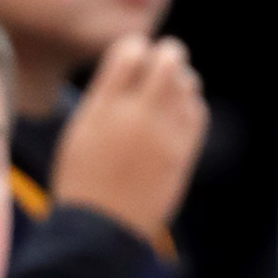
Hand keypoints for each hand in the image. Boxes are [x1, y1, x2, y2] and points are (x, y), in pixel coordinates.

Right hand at [51, 34, 207, 243]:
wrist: (99, 230)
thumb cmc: (83, 180)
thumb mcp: (79, 131)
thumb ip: (106, 96)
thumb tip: (132, 64)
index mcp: (102, 108)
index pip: (130, 51)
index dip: (136, 47)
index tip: (136, 54)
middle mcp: (136, 115)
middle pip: (169, 59)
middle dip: (169, 54)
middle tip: (164, 62)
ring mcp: (163, 134)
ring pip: (188, 83)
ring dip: (180, 81)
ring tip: (168, 93)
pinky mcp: (183, 153)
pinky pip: (198, 112)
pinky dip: (190, 106)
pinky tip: (177, 116)